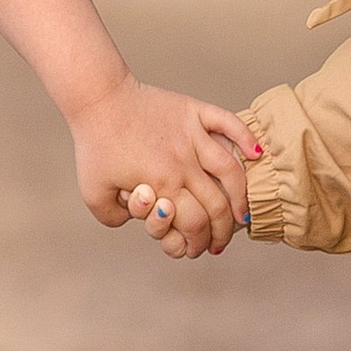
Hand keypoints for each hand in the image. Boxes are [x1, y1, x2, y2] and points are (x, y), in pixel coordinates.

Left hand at [70, 78, 259, 256]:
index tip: (197, 250)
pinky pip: (228, 122)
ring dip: (241, 196)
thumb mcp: (94, 195)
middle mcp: (183, 163)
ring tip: (243, 212)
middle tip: (221, 241)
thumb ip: (115, 219)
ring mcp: (192, 135)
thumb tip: (138, 222)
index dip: (199, 244)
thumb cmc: (94, 148)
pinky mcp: (194, 112)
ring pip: (231, 171)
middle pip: (218, 205)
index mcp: (162, 185)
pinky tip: (256, 154)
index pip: (195, 224)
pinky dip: (245, 137)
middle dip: (223, 231)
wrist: (99, 100)